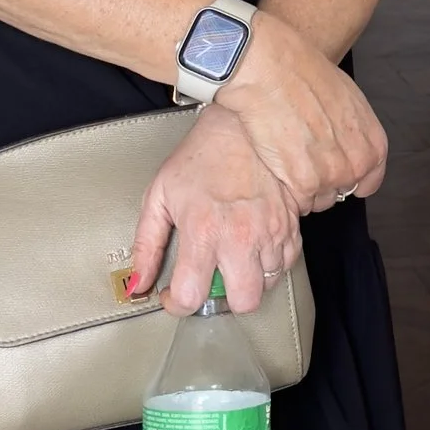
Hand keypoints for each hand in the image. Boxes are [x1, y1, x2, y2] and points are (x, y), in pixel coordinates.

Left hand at [132, 105, 304, 318]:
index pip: (192, 295)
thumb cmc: (201, 156)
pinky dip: (268, 264)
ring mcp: (270, 233)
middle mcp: (240, 237)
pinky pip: (285, 265)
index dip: (177, 304)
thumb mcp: (159, 196)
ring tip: (232, 258)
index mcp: (203, 231)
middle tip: (211, 282)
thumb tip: (137, 282)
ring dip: (247, 279)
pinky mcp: (291, 227)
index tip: (174, 295)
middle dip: (223, 300)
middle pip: (242, 302)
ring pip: (266, 286)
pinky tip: (252, 247)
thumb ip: (146, 245)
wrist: (244, 126)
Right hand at [205, 14, 387, 218]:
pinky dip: (284, 188)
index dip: (347, 178)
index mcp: (373, 145)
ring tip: (286, 157)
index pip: (368, 183)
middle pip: (338, 193)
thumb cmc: (305, 75)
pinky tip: (276, 163)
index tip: (331, 172)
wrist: (273, 71)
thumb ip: (353, 132)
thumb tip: (344, 143)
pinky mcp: (302, 184)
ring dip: (301, 187)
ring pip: (316, 201)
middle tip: (301, 158)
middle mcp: (356, 165)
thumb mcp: (348, 101)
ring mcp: (330, 177)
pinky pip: (295, 202)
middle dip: (321, 181)